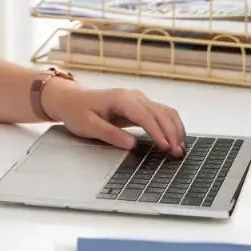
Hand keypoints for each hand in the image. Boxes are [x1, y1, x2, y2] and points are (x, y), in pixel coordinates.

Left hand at [43, 80, 186, 156]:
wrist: (70, 99)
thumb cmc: (76, 111)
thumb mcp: (88, 125)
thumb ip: (110, 134)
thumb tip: (132, 144)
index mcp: (120, 99)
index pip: (145, 115)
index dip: (158, 132)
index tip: (166, 148)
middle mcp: (132, 96)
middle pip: (160, 112)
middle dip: (171, 133)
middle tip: (177, 154)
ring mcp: (137, 99)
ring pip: (164, 111)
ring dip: (175, 129)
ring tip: (180, 149)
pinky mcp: (139, 105)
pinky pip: (161, 113)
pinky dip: (171, 125)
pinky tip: (175, 139)